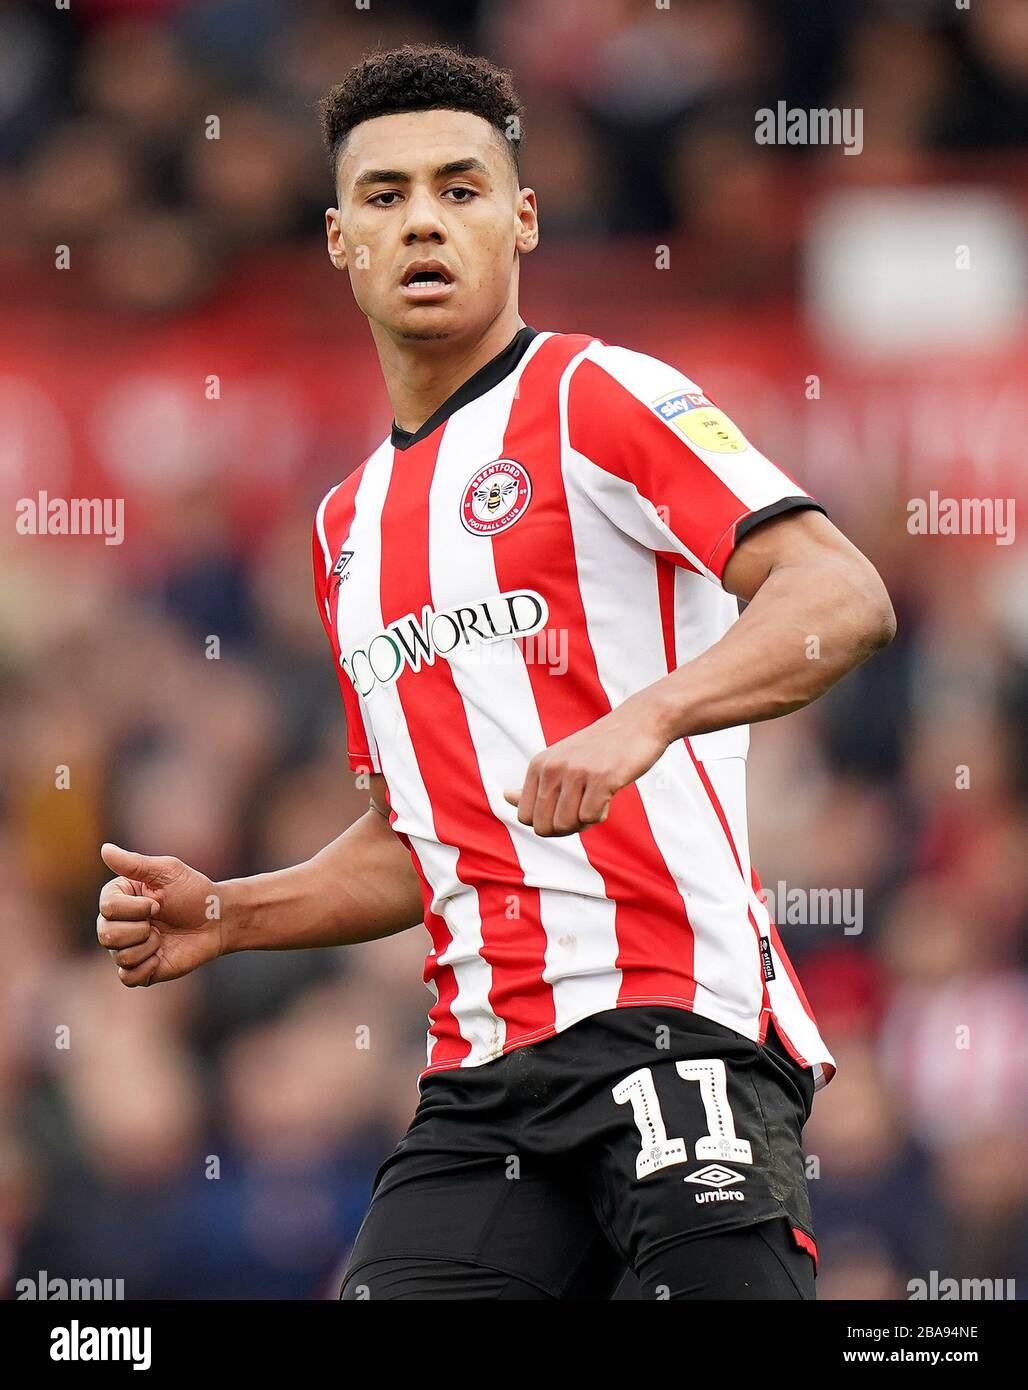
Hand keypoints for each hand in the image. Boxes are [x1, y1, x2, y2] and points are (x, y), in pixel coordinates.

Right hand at [97, 843, 225, 986]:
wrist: (217, 920)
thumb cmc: (193, 891)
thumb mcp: (167, 872)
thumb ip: (135, 863)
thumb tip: (105, 849)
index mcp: (119, 898)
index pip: (106, 908)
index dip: (135, 909)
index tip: (158, 903)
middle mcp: (117, 923)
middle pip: (106, 934)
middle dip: (140, 929)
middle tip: (160, 921)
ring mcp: (127, 948)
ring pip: (120, 956)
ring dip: (148, 946)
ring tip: (163, 937)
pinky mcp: (140, 970)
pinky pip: (128, 977)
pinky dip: (146, 967)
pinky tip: (161, 956)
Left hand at [503, 695, 669, 836]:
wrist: (639, 722)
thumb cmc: (600, 748)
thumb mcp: (560, 760)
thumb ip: (534, 783)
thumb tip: (505, 797)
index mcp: (538, 765)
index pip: (525, 817)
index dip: (547, 823)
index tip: (566, 808)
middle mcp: (552, 767)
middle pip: (543, 827)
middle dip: (565, 828)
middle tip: (583, 809)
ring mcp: (576, 772)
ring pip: (565, 825)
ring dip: (584, 823)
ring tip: (596, 801)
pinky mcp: (602, 778)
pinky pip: (591, 818)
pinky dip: (601, 816)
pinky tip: (608, 797)